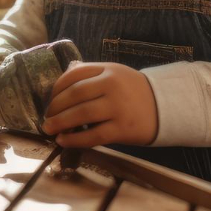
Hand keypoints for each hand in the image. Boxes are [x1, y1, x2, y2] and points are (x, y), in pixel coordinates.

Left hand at [41, 61, 157, 146]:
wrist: (164, 107)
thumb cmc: (133, 91)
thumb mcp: (115, 74)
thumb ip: (91, 76)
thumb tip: (60, 84)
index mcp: (108, 69)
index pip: (74, 75)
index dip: (57, 88)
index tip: (49, 99)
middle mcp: (112, 85)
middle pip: (75, 95)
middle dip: (55, 107)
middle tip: (46, 117)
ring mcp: (117, 107)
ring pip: (81, 114)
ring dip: (60, 123)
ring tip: (49, 129)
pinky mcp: (122, 129)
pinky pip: (93, 135)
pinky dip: (75, 139)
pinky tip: (64, 141)